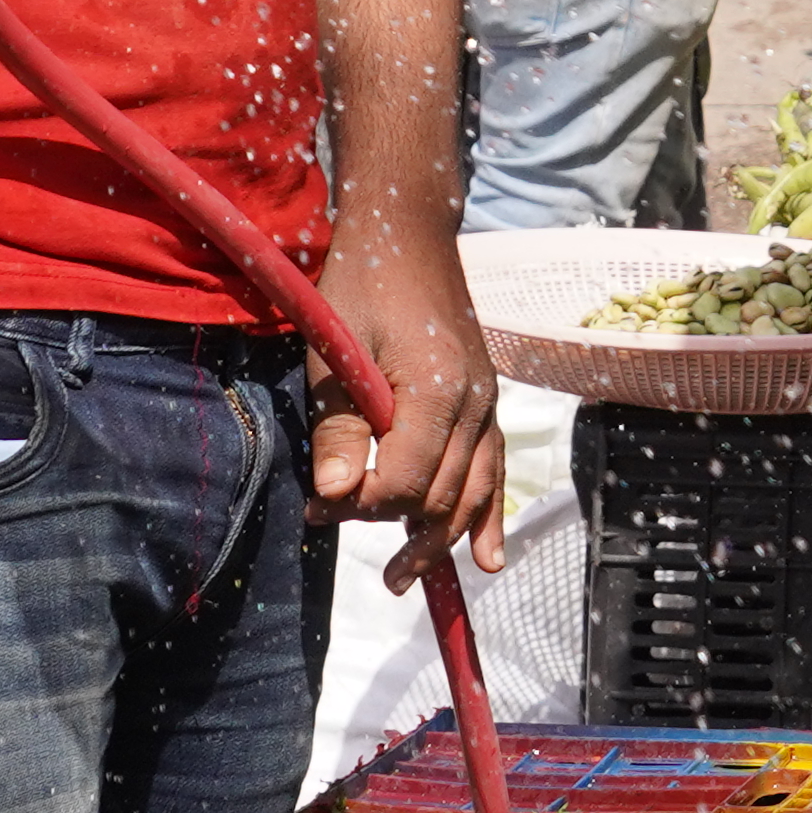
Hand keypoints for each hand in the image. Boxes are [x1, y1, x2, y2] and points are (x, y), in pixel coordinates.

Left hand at [309, 221, 507, 590]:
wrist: (408, 233)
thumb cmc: (362, 286)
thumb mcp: (336, 354)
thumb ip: (338, 426)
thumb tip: (333, 497)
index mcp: (436, 390)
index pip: (403, 481)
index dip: (358, 505)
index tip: (316, 508)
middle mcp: (475, 404)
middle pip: (441, 496)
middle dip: (397, 531)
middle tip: (347, 542)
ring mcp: (488, 403)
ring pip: (472, 492)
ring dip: (441, 541)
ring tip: (406, 579)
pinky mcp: (487, 402)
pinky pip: (494, 470)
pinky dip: (489, 516)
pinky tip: (486, 559)